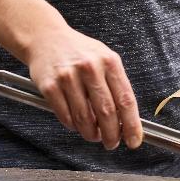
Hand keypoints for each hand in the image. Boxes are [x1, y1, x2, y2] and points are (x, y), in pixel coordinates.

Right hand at [24, 27, 142, 149]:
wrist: (45, 37)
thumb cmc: (78, 51)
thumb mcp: (103, 58)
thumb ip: (115, 85)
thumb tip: (126, 119)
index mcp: (109, 61)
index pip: (126, 100)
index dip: (132, 125)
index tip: (134, 140)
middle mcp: (90, 68)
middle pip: (106, 112)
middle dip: (111, 135)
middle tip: (111, 143)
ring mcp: (68, 76)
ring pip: (84, 118)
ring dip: (91, 133)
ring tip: (93, 135)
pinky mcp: (50, 86)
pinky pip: (65, 116)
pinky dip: (73, 126)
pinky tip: (76, 124)